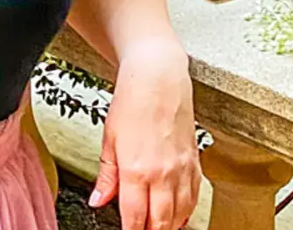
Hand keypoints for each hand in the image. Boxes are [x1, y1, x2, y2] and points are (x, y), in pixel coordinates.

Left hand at [90, 44, 201, 229]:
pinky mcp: (195, 163)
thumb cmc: (132, 102)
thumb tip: (98, 200)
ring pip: (181, 215)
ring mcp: (182, 170)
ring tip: (158, 228)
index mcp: (136, 170)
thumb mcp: (109, 139)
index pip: (135, 218)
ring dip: (170, 226)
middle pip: (161, 223)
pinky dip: (188, 212)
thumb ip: (106, 175)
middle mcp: (163, 174)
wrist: (158, 78)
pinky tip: (179, 216)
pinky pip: (195, 198)